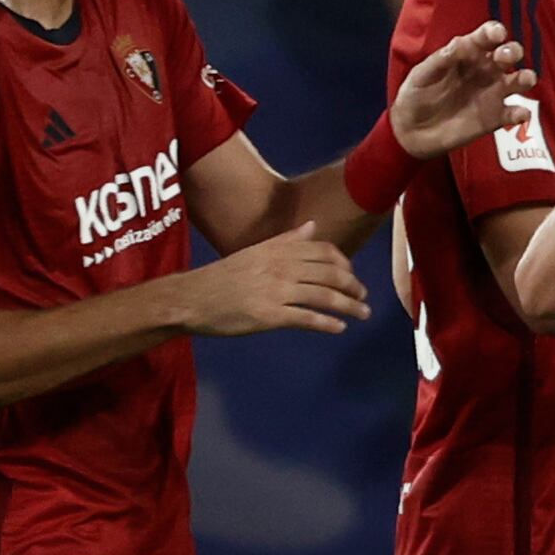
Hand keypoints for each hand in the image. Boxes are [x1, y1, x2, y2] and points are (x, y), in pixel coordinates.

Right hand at [182, 222, 369, 336]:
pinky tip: (340, 328)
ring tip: (362, 313)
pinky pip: (307, 318)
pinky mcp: (270, 315)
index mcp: (277, 250)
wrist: (191, 299)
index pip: (323, 252)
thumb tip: (312, 226)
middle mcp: (280, 267)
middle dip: (353, 286)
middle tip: (363, 296)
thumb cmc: (222, 278)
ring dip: (349, 306)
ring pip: (325, 296)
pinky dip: (327, 323)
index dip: (344, 263)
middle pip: (330, 274)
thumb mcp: (254, 252)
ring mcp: (276, 291)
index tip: (351, 274)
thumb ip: (286, 240)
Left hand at [387, 19, 530, 158]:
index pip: (486, 38)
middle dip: (511, 51)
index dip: (494, 32)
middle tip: (502, 58)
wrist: (412, 131)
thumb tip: (461, 43)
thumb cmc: (417, 95)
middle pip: (508, 54)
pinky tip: (518, 114)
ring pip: (520, 80)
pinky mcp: (496, 118)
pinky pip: (516, 113)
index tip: (497, 34)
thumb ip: (441, 59)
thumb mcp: (422, 74)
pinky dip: (522, 112)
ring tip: (522, 80)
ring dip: (525, 77)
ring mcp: (493, 93)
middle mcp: (485, 70)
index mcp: (468, 54)